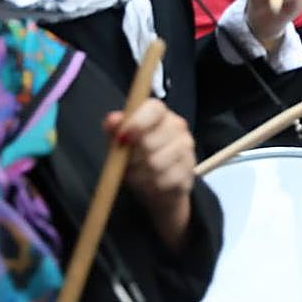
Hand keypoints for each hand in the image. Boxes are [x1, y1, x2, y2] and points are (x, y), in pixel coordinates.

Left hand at [104, 99, 194, 249]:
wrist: (160, 194)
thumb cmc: (136, 163)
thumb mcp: (120, 147)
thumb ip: (115, 131)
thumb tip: (110, 118)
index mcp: (161, 116)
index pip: (154, 107)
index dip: (138, 122)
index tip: (122, 139)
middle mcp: (179, 129)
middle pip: (154, 138)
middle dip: (136, 156)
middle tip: (130, 165)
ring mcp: (187, 151)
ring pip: (159, 161)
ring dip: (143, 174)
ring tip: (141, 177)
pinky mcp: (190, 175)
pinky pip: (166, 181)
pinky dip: (154, 187)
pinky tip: (153, 187)